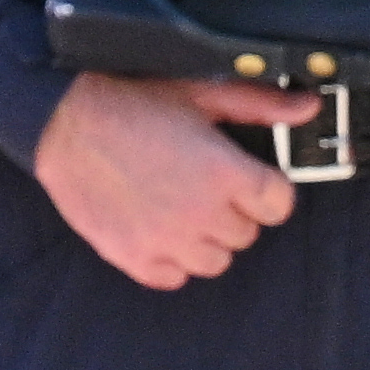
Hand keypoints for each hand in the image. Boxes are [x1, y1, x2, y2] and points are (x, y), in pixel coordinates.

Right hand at [31, 69, 319, 289]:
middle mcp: (202, 214)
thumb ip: (261, 104)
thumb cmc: (131, 98)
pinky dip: (170, 258)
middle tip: (201, 181)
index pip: (279, 205)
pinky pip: (174, 277)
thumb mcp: (202, 92)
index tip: (247, 178)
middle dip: (233, 209)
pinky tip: (156, 225)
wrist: (62, 118)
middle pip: (247, 232)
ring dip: (204, 237)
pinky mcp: (134, 258)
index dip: (266, 189)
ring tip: (178, 202)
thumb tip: (308, 106)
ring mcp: (167, 242)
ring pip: (214, 260)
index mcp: (226, 173)